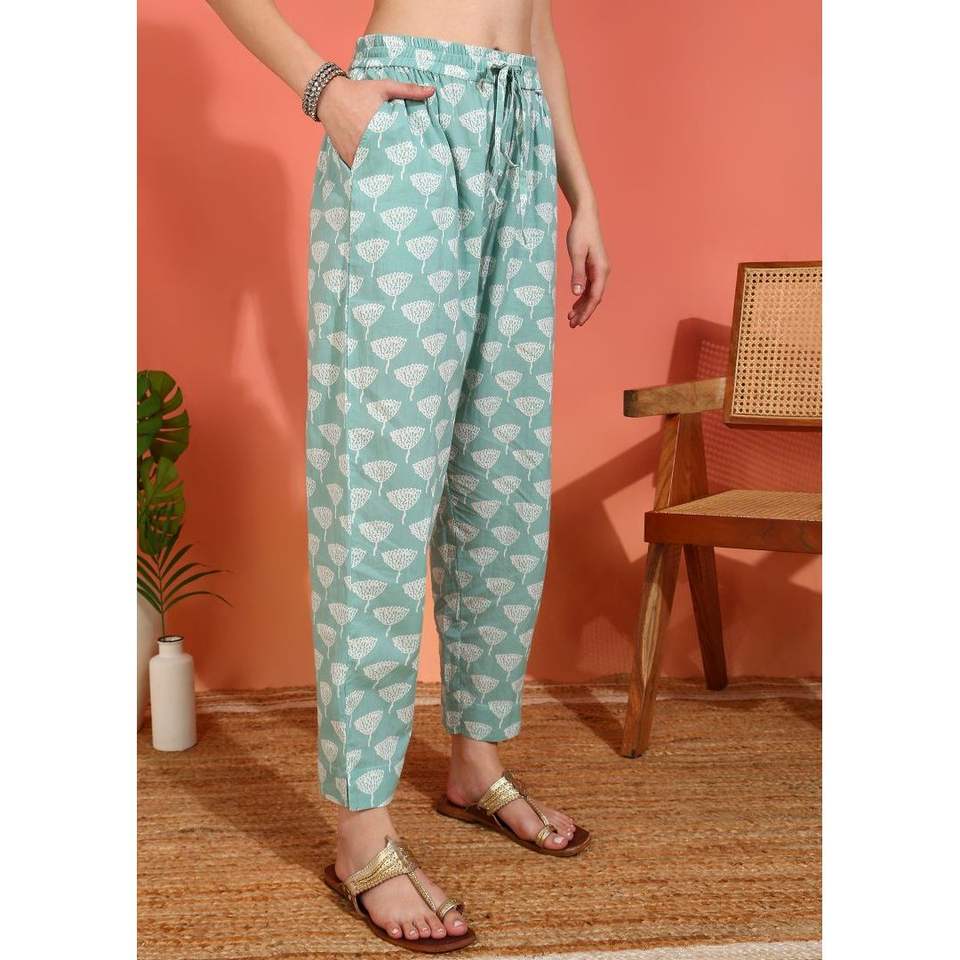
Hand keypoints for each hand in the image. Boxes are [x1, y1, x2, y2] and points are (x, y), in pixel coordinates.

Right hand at [316, 76, 434, 167]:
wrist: (328, 96)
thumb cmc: (359, 90)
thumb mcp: (384, 87)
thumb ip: (409, 90)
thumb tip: (433, 91)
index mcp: (378, 126)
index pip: (398, 147)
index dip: (408, 156)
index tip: (418, 162)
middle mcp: (365, 141)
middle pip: (386, 161)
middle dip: (397, 168)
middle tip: (410, 176)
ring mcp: (355, 151)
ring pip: (373, 168)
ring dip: (383, 172)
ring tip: (396, 180)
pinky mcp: (346, 156)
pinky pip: (360, 169)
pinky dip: (368, 171)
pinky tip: (379, 177)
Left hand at [565, 206, 609, 327]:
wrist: (585, 216)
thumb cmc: (580, 232)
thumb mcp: (576, 253)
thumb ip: (577, 273)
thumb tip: (577, 293)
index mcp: (601, 270)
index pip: (595, 296)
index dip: (587, 311)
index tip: (578, 322)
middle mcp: (603, 272)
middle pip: (594, 298)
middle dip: (584, 312)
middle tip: (572, 325)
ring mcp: (598, 270)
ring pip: (591, 294)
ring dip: (582, 306)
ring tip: (571, 318)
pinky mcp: (593, 267)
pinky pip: (589, 287)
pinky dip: (582, 297)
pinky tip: (574, 305)